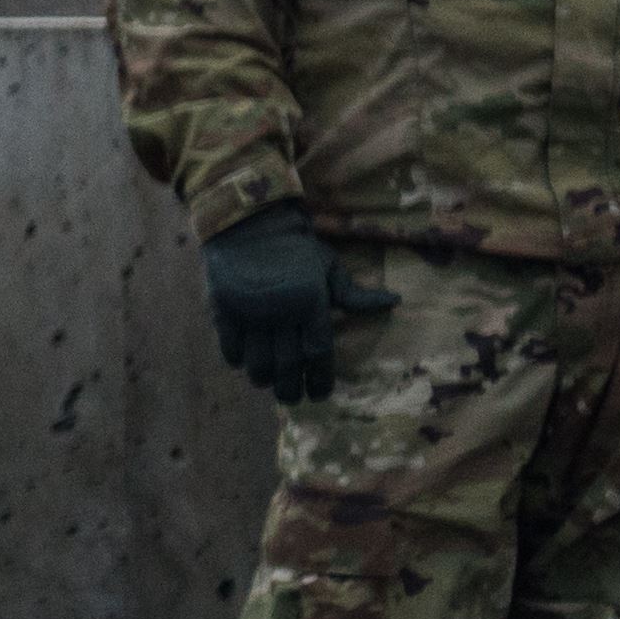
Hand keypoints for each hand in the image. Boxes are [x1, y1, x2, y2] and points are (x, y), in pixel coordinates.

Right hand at [201, 202, 398, 402]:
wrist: (248, 220)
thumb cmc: (295, 247)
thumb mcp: (329, 267)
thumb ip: (355, 295)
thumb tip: (395, 301)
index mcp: (311, 302)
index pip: (318, 354)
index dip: (319, 380)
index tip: (319, 394)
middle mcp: (282, 312)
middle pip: (287, 367)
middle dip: (291, 390)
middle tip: (292, 397)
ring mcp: (251, 313)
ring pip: (257, 364)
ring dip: (264, 379)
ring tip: (268, 381)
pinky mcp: (224, 311)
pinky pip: (232, 351)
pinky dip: (239, 361)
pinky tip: (245, 360)